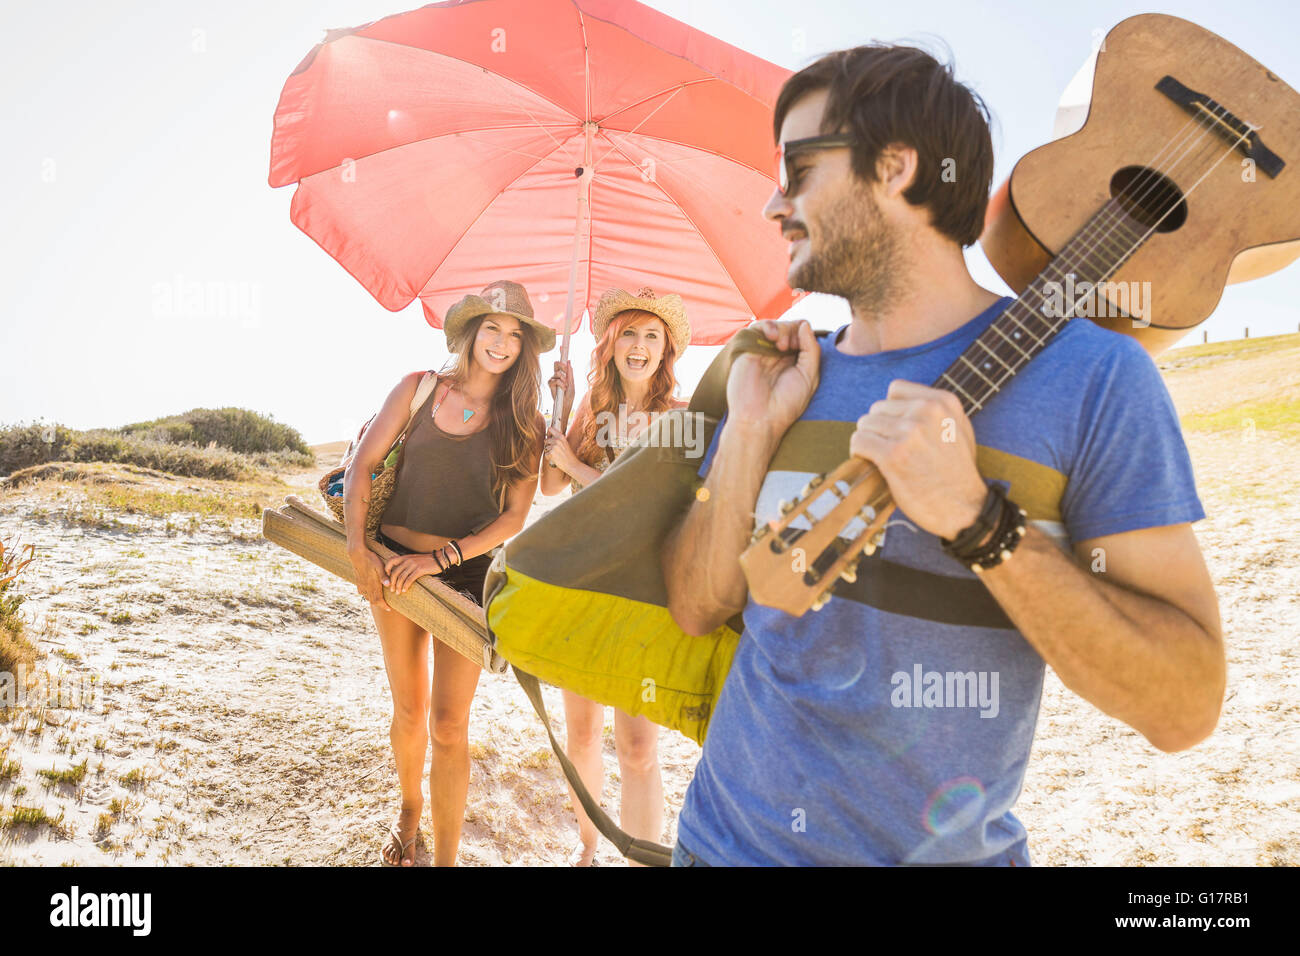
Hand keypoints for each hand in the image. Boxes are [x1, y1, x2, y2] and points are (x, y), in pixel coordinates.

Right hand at [349, 548, 392, 610]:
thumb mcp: (379, 566)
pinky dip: (367, 595)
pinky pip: (362, 592)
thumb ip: (383, 576)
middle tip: (386, 606)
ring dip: (373, 600)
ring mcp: (361, 584)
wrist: (357, 554)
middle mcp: (366, 586)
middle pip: (373, 600)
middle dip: (380, 605)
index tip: (389, 608)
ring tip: (379, 601)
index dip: (383, 606)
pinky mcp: (358, 581)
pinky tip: (369, 593)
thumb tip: (388, 585)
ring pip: (367, 597)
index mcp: (372, 584)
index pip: (378, 599)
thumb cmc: (370, 559)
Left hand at [383, 552, 442, 594]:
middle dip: (392, 583)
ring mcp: (414, 565)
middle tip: (392, 590)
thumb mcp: (414, 560)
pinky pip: (409, 579)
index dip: (386, 569)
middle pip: (395, 573)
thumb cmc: (427, 561)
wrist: (440, 559)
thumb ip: (406, 564)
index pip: (391, 561)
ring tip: (398, 592)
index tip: (387, 578)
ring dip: (398, 587)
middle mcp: (408, 560)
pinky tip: (405, 590)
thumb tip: (399, 572)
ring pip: (401, 577)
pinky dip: (406, 586)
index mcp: (405, 557)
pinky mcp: (420, 570)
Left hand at [543, 424, 581, 474]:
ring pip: (546, 448)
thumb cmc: (569, 455)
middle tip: (557, 451)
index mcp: (561, 437)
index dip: (548, 431)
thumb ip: (558, 439)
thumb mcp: (565, 444)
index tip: (548, 432)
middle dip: (549, 446)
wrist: (572, 464)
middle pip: (546, 441)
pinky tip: (555, 459)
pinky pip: (546, 454)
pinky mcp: (551, 453)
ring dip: (549, 452)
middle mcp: (557, 440)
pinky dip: (549, 457)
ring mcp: (554, 446)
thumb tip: (547, 436)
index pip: (550, 429)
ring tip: (557, 455)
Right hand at [548, 360, 574, 425]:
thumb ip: (570, 373)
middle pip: (556, 364)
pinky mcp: (550, 386)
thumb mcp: (572, 384)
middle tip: (566, 370)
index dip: (561, 354)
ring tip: (566, 386)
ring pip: (556, 372)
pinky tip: (562, 389)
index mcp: (564, 374)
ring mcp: (553, 380)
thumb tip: (569, 361)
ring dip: (563, 379)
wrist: (566, 406)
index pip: (562, 363)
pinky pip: (553, 380)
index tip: (562, 346)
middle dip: (561, 365)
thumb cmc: (569, 396)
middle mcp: (557, 376)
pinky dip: (559, 384)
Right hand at [727, 319, 819, 443]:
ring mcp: (762, 352)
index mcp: (793, 362)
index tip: (804, 350)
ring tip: (782, 345)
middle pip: (790, 328)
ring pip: (776, 326)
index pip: (802, 337)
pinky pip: (757, 327)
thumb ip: (811, 349)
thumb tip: (804, 325)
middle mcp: (778, 356)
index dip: (806, 336)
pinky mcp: (747, 350)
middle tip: (791, 347)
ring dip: (783, 329)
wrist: (759, 417)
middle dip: (795, 332)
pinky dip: (768, 326)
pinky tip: (773, 337)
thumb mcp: (809, 376)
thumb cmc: (786, 404)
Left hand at [849, 380, 988, 539]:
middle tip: (886, 449)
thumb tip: (902, 404)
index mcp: (943, 401)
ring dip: (867, 441)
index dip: (890, 410)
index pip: (896, 389)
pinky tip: (871, 464)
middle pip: (877, 408)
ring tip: (879, 458)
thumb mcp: (959, 429)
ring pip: (865, 424)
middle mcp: (926, 411)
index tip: (894, 428)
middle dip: (878, 428)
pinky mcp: (893, 455)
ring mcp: (909, 432)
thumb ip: (936, 411)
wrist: (964, 508)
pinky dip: (858, 453)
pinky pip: (859, 441)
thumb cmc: (958, 473)